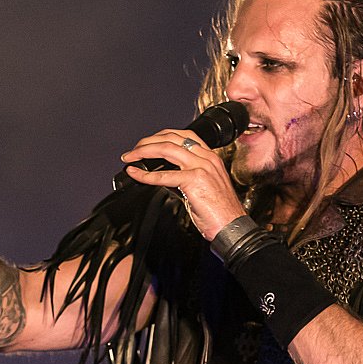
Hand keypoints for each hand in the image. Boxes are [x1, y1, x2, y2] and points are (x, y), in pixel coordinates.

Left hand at [120, 128, 245, 240]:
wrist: (232, 227)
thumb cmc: (220, 212)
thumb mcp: (204, 187)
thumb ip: (187, 177)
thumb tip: (164, 176)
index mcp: (210, 157)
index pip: (183, 136)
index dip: (161, 136)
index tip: (147, 144)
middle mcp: (207, 158)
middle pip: (172, 138)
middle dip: (148, 141)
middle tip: (133, 151)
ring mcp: (201, 167)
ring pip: (166, 149)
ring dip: (143, 151)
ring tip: (130, 158)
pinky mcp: (195, 180)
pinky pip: (164, 174)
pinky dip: (145, 174)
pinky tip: (136, 174)